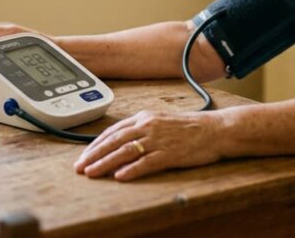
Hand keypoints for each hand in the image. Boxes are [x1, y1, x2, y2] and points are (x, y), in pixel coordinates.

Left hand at [74, 110, 223, 180]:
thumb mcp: (160, 121)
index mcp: (144, 117)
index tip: (85, 155)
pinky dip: (132, 169)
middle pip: (114, 141)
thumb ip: (140, 129)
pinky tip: (120, 176)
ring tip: (92, 172)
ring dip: (105, 163)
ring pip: (125, 151)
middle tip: (80, 167)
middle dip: (94, 155)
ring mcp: (158, 140)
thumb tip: (120, 142)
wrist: (214, 130)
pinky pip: (147, 162)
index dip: (96, 144)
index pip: (113, 131)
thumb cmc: (189, 128)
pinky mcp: (170, 154)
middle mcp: (148, 126)